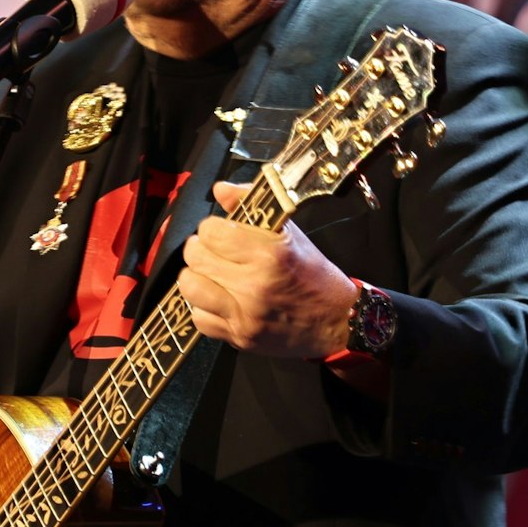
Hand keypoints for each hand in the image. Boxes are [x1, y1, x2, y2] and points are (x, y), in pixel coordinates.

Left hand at [178, 181, 354, 357]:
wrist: (337, 322)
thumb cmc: (314, 274)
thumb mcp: (291, 233)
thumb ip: (252, 207)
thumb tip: (220, 189)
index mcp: (268, 254)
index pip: (211, 231)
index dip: (212, 228)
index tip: (221, 232)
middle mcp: (253, 285)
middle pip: (196, 257)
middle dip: (200, 249)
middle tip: (213, 251)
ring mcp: (244, 314)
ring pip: (190, 287)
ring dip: (196, 277)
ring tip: (210, 274)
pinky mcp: (239, 337)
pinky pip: (199, 319)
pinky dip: (203, 308)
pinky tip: (218, 300)